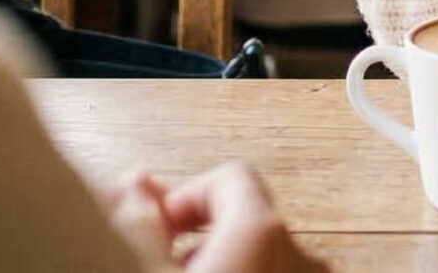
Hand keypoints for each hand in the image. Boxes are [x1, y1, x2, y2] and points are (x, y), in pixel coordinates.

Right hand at [100, 163, 313, 272]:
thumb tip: (134, 181)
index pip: (229, 175)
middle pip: (245, 212)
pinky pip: (273, 269)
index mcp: (265, 233)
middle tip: (159, 261)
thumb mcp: (144, 266)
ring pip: (258, 248)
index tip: (157, 230)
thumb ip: (139, 220)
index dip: (183, 196)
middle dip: (197, 233)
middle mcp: (303, 255)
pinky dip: (241, 270)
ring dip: (217, 257)